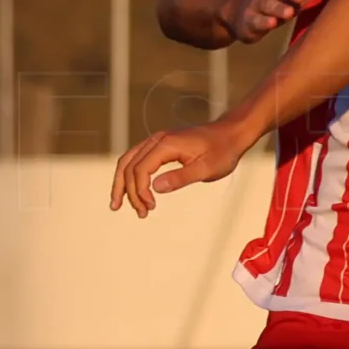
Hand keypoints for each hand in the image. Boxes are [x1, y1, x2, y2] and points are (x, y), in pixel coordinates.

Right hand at [111, 120, 251, 216]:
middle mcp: (157, 139)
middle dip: (129, 192)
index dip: (141, 191)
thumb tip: (154, 188)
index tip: (151, 208)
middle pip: (129, 165)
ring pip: (128, 161)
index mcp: (166, 144)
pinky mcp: (160, 145)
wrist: (231, 134)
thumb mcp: (206, 168)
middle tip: (141, 213)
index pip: (140, 169)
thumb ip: (181, 177)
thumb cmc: (222, 152)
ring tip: (117, 205)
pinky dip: (130, 175)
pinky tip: (131, 190)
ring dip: (122, 184)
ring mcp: (157, 140)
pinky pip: (137, 159)